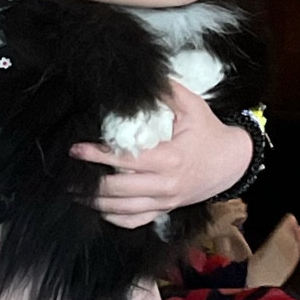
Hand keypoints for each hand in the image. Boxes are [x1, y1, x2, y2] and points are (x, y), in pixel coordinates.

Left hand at [71, 82, 252, 227]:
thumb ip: (165, 91)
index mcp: (170, 158)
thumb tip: (138, 78)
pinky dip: (114, 218)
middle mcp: (165, 184)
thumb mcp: (192, 106)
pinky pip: (135, 221)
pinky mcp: (165, 210)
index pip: (125, 159)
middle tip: (66, 174)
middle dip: (88, 183)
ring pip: (123, 210)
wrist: (233, 162)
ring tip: (73, 192)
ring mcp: (165, 201)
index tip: (76, 149)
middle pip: (118, 190)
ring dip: (95, 203)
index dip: (97, 155)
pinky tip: (98, 209)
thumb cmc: (209, 132)